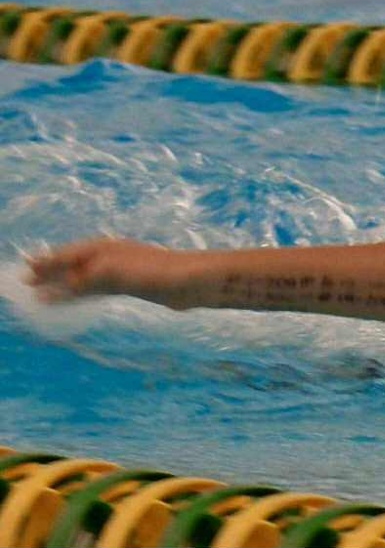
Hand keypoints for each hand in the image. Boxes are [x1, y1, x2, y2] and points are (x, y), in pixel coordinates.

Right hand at [23, 238, 192, 306]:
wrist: (194, 281)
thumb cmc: (154, 272)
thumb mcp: (111, 274)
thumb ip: (81, 281)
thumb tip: (51, 291)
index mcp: (104, 248)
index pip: (67, 255)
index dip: (47, 263)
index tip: (27, 271)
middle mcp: (111, 256)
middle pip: (74, 264)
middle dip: (53, 272)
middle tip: (29, 282)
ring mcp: (123, 270)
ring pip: (85, 277)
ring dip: (66, 284)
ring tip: (46, 293)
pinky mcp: (135, 285)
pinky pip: (100, 288)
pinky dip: (84, 293)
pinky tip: (79, 299)